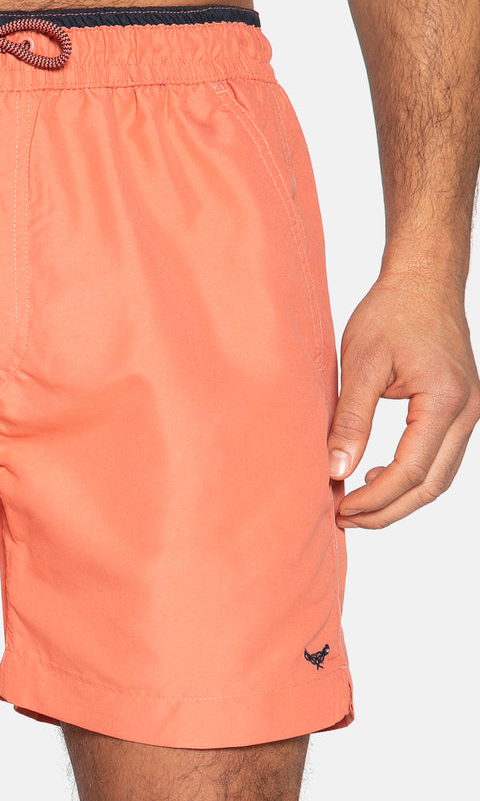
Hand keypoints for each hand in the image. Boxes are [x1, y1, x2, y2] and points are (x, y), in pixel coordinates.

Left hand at [327, 270, 479, 528]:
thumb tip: (335, 469)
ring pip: (439, 477)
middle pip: (431, 485)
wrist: (423, 281)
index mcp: (445, 400)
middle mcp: (467, 412)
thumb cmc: (392, 312)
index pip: (411, 471)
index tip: (340, 508)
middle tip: (345, 519)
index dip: (374, 499)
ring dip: (399, 498)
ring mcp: (469, 413)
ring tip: (356, 506)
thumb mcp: (360, 363)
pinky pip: (440, 458)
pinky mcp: (460, 410)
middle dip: (387, 510)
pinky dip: (411, 477)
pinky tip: (377, 476)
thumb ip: (350, 419)